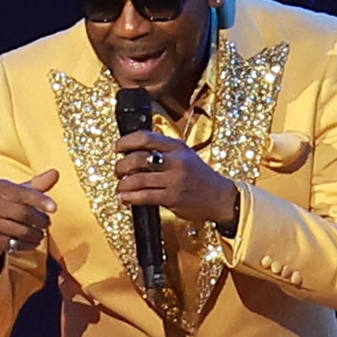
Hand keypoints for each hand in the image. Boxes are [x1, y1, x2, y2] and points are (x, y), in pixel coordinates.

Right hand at [0, 174, 56, 267]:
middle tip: (47, 223)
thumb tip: (56, 173)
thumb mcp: (16, 192)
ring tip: (41, 233)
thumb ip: (36, 184)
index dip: (40, 200)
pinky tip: (32, 241)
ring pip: (21, 231)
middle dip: (40, 220)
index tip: (54, 208)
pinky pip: (15, 244)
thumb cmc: (3, 205)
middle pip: (23, 214)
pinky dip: (28, 244)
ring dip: (36, 234)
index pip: (22, 193)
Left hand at [111, 127, 238, 231]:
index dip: (125, 142)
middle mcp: (176, 161)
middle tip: (118, 171)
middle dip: (121, 166)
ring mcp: (174, 180)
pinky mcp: (173, 198)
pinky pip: (144, 196)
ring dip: (123, 184)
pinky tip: (124, 198)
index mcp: (177, 147)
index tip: (117, 148)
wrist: (220, 197)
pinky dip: (129, 198)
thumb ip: (164, 151)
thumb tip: (132, 152)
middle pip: (137, 158)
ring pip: (137, 179)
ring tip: (120, 186)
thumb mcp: (185, 155)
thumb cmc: (200, 176)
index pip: (145, 137)